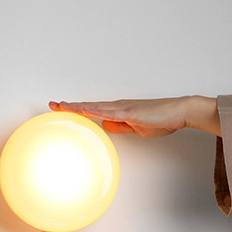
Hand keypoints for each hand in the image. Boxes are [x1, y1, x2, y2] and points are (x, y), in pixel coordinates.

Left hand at [49, 95, 220, 136]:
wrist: (179, 112)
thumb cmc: (161, 119)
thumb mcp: (135, 127)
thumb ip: (119, 126)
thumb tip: (105, 126)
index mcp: (117, 111)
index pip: (91, 109)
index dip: (75, 109)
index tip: (61, 108)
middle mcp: (117, 106)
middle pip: (88, 105)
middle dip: (69, 105)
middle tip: (52, 104)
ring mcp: (123, 108)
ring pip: (95, 106)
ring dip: (77, 106)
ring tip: (61, 105)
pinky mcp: (131, 112)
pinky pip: (109, 112)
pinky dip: (95, 110)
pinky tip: (84, 109)